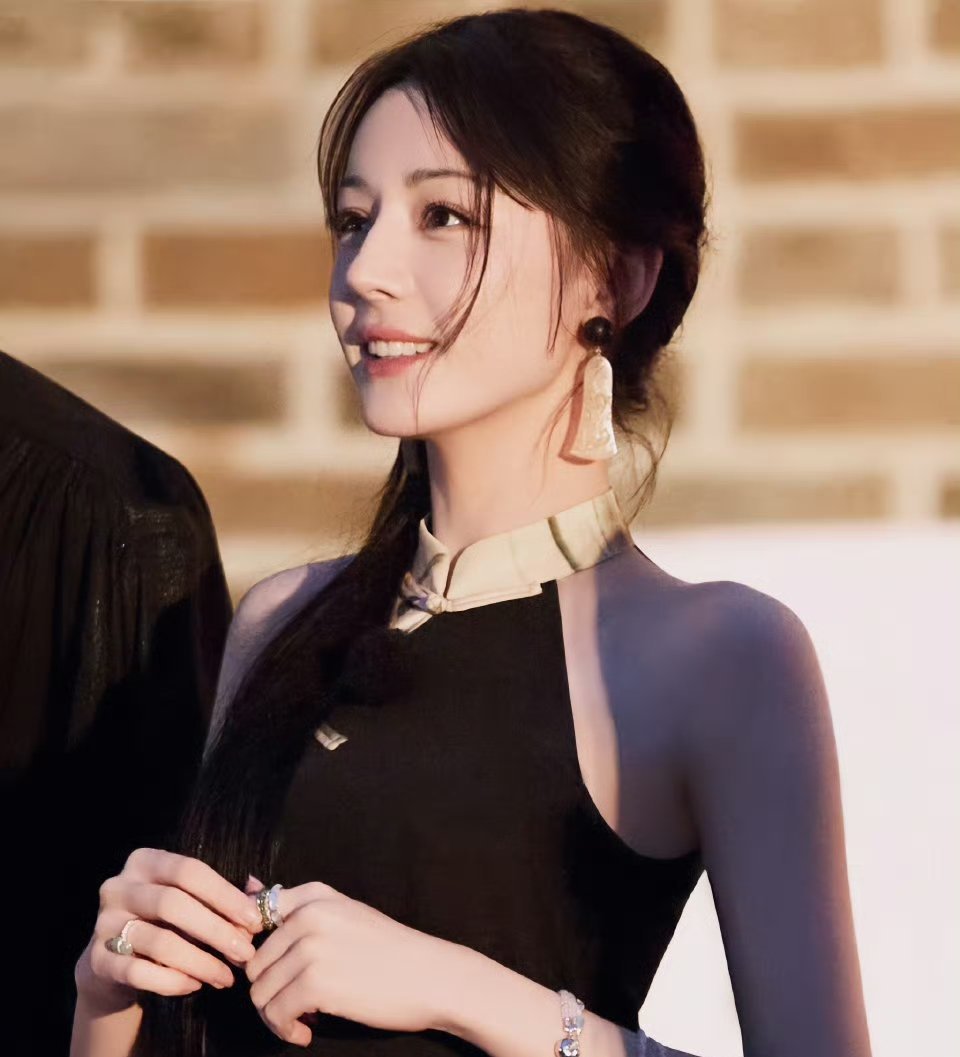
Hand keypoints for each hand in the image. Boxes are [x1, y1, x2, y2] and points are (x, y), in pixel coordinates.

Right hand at [76, 848, 262, 1012]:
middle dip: (217, 931)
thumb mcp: (189, 902)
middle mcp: (119, 886)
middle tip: (245, 954)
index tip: (254, 921)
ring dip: (201, 962)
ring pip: (160, 941)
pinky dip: (172, 980)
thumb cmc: (164, 923)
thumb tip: (261, 896)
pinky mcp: (96, 960)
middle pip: (174, 904)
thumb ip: (222, 897)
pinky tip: (195, 985)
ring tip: (227, 977)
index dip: (225, 895)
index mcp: (146, 861)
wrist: (113, 962)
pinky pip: (139, 972)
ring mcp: (103, 923)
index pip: (190, 871)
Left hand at [243, 876, 456, 1046]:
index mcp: (315, 895)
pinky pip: (276, 1014)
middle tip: (295, 1006)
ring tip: (301, 1021)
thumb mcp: (343, 914)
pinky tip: (307, 1032)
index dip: (255, 951)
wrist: (431, 976)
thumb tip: (248, 883)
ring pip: (260, 992)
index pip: (255, 917)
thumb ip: (296, 904)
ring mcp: (312, 948)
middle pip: (255, 963)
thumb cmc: (388, 949)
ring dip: (276, 1015)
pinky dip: (286, 1030)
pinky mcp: (316, 984)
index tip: (275, 971)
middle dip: (269, 991)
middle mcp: (309, 915)